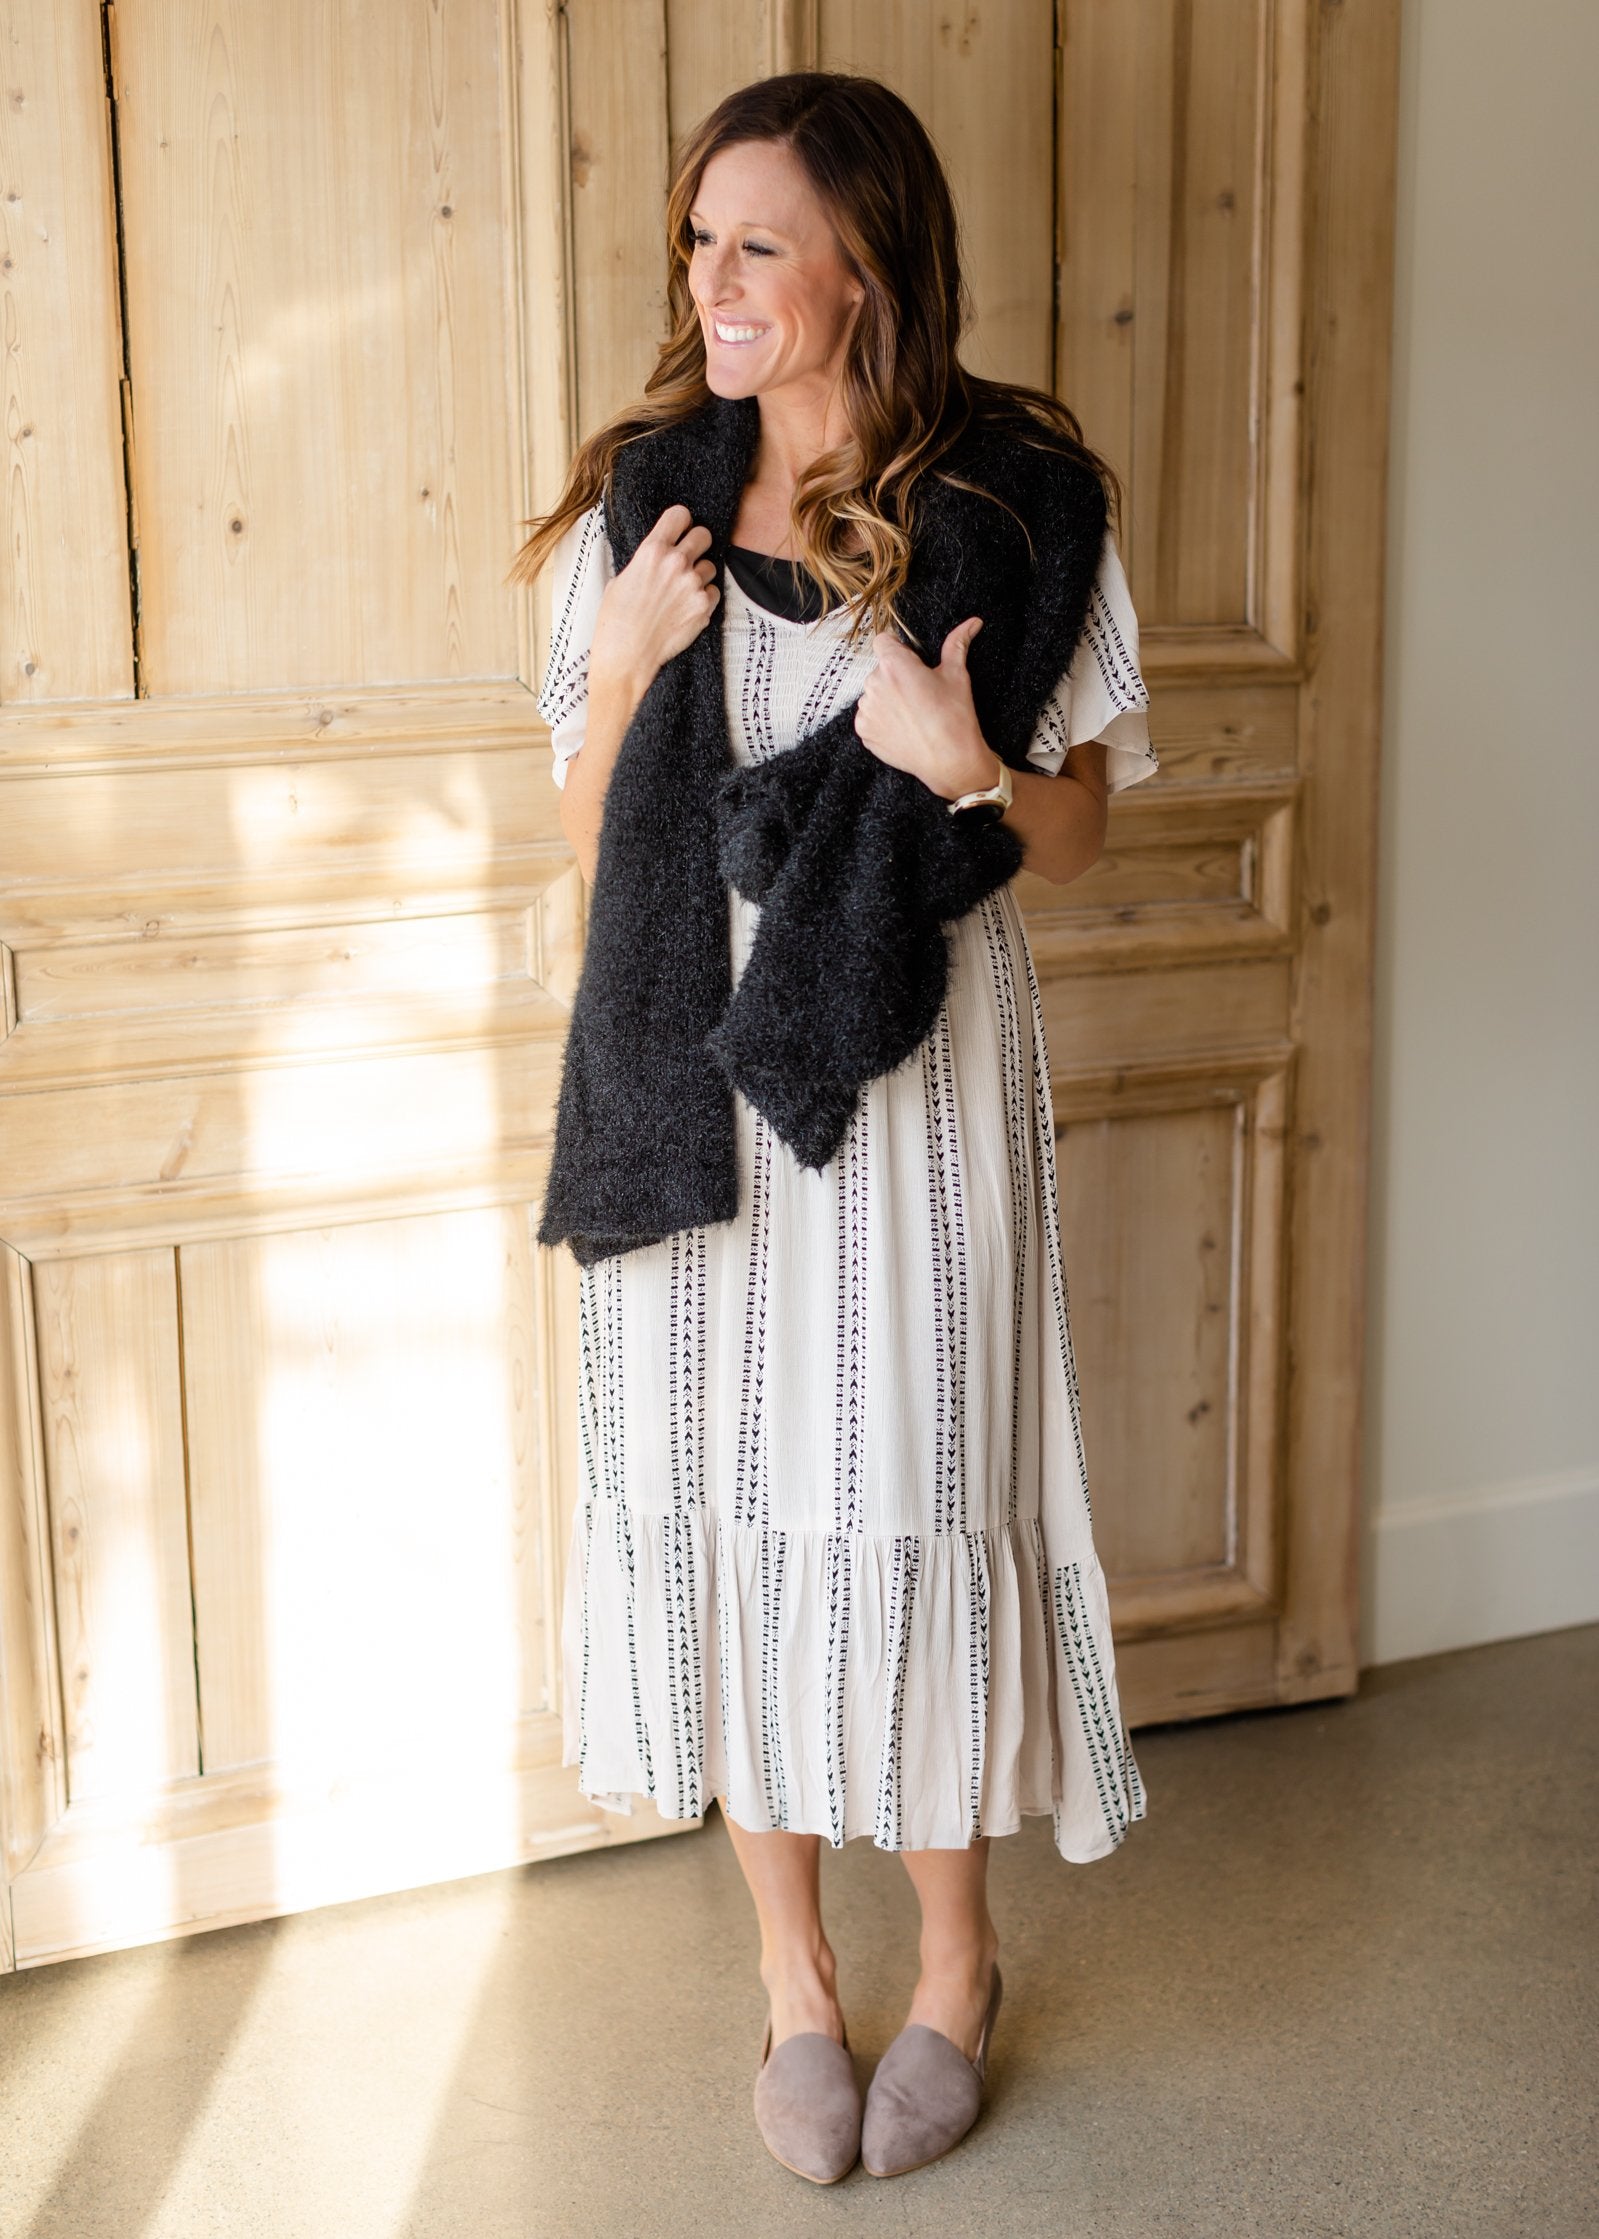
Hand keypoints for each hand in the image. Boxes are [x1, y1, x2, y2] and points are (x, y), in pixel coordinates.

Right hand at [589, 503, 719, 706]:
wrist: (626, 657)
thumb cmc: (616, 621)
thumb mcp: (620, 580)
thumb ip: (643, 562)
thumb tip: (655, 556)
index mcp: (652, 551)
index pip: (680, 515)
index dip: (681, 522)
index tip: (680, 530)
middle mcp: (676, 564)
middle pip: (704, 535)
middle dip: (697, 543)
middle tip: (688, 557)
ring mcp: (693, 586)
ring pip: (711, 566)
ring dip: (700, 575)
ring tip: (682, 591)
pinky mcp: (704, 607)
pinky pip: (714, 592)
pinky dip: (705, 598)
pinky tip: (687, 608)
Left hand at [853, 616, 1001, 799]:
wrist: (950, 761)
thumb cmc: (955, 717)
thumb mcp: (957, 675)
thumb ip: (957, 643)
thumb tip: (973, 622)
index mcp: (894, 665)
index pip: (883, 641)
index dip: (899, 650)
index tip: (912, 664)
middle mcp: (874, 685)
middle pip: (880, 669)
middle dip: (895, 676)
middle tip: (919, 694)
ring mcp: (866, 710)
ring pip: (873, 693)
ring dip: (887, 698)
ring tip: (912, 714)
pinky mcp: (864, 732)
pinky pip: (869, 716)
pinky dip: (882, 720)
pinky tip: (903, 727)